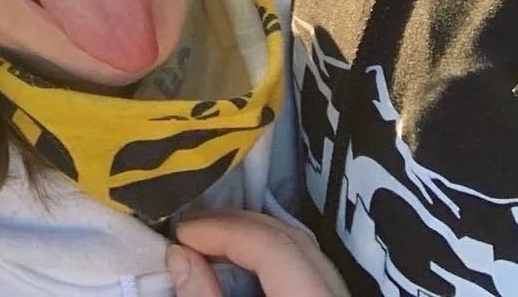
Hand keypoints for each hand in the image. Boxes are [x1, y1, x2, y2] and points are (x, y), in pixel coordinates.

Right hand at [166, 211, 348, 296]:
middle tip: (194, 231)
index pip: (274, 247)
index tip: (182, 234)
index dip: (224, 232)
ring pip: (306, 251)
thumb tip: (180, 255)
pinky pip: (310, 272)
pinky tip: (246, 267)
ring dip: (258, 240)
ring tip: (214, 244)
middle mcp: (337, 294)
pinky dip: (276, 261)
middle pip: (294, 240)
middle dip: (241, 227)